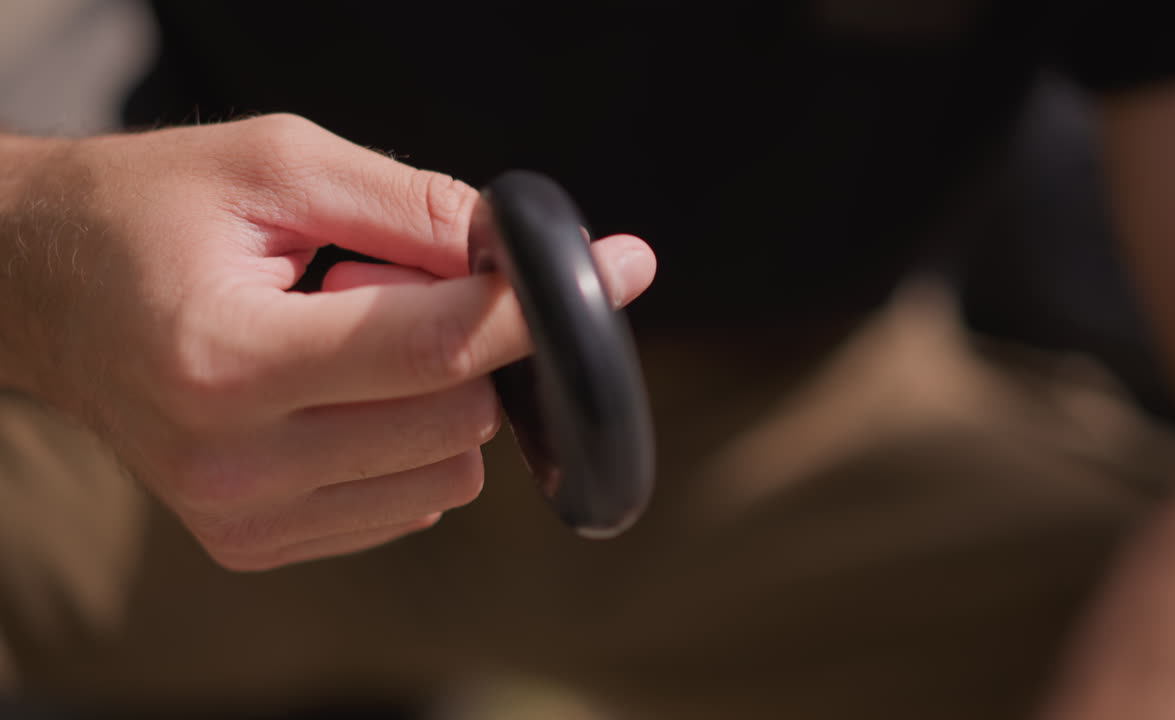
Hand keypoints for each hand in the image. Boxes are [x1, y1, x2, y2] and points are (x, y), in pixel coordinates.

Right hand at [0, 114, 655, 569]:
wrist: (46, 290)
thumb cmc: (154, 213)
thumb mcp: (280, 165)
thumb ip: (415, 208)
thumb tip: (531, 254)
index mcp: (228, 359)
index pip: (435, 351)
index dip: (537, 307)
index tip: (617, 266)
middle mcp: (234, 462)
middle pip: (457, 420)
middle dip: (472, 342)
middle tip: (402, 284)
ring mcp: (245, 519)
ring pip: (450, 474)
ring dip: (440, 396)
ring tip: (350, 337)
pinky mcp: (256, 544)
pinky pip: (412, 503)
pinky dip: (410, 442)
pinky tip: (340, 390)